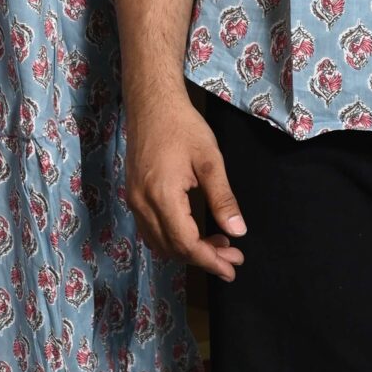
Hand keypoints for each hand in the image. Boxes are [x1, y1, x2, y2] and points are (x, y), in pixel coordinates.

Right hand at [124, 95, 246, 281]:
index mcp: (162, 196)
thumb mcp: (210, 161)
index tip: (232, 267)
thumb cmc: (183, 126)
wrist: (151, 103)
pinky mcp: (134, 195)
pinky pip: (151, 230)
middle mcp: (142, 204)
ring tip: (218, 245)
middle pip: (172, 248)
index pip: (186, 243)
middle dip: (204, 258)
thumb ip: (223, 199)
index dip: (210, 260)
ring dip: (188, 250)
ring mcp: (134, 201)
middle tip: (233, 256)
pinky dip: (173, 240)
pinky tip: (194, 233)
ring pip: (159, 243)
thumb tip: (238, 232)